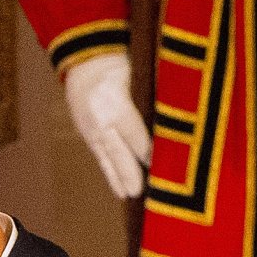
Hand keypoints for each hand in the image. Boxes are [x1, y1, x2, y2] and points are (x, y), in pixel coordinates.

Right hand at [63, 53, 151, 199]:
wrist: (85, 60)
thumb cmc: (118, 64)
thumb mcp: (137, 75)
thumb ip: (151, 98)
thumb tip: (171, 124)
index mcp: (114, 103)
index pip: (135, 133)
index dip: (148, 151)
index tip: (163, 166)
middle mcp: (100, 120)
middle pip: (118, 151)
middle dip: (130, 173)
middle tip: (140, 191)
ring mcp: (90, 130)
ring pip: (107, 159)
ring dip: (119, 178)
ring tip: (129, 195)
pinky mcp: (87, 135)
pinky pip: (100, 158)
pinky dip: (110, 173)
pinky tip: (119, 189)